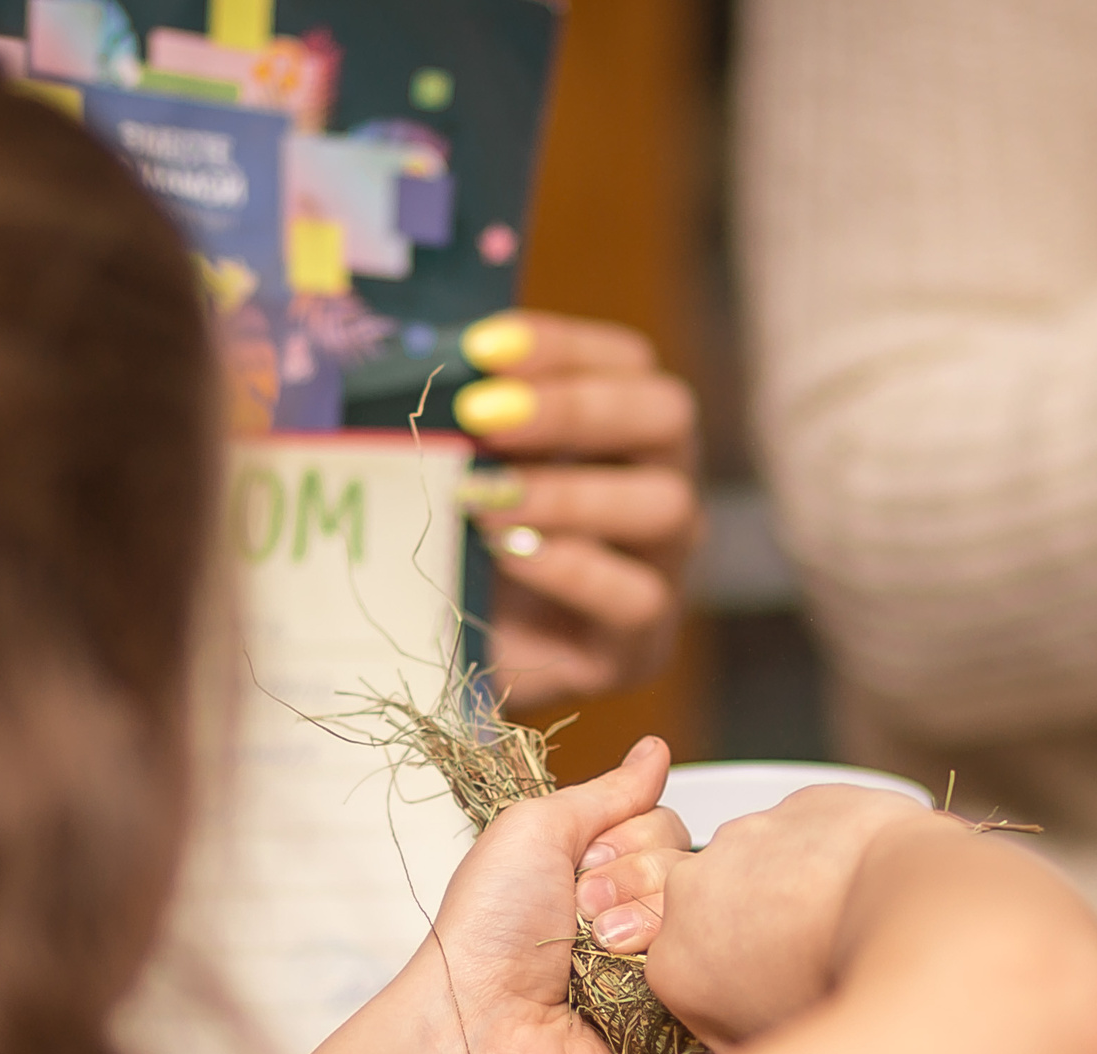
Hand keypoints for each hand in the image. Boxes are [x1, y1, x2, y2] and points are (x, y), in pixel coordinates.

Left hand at [201, 737, 678, 1053]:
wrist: (481, 1031)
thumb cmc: (489, 931)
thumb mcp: (534, 830)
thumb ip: (605, 792)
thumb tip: (654, 751)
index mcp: (593, 872)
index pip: (663, 825)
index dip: (631, 837)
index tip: (583, 863)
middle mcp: (628, 917)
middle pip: (690, 866)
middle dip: (637, 879)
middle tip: (584, 914)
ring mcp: (652, 970)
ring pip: (702, 917)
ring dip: (648, 925)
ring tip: (598, 953)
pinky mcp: (671, 1019)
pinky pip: (710, 976)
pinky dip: (674, 972)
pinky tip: (633, 985)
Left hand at [450, 312, 699, 709]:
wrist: (445, 664)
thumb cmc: (453, 549)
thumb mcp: (455, 471)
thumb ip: (457, 419)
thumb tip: (428, 359)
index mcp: (625, 430)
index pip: (627, 361)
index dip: (562, 345)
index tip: (482, 348)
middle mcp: (661, 486)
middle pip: (668, 417)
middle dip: (575, 407)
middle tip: (484, 414)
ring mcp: (662, 567)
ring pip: (667, 507)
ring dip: (570, 493)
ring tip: (485, 500)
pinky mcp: (639, 643)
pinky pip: (637, 597)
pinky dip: (571, 569)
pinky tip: (508, 556)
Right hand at [638, 786, 933, 1047]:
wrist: (922, 918)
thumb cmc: (851, 989)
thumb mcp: (778, 1049)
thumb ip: (741, 1045)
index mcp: (676, 963)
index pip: (687, 989)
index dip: (730, 1009)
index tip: (770, 1017)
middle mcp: (694, 890)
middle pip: (715, 920)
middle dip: (751, 939)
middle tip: (810, 967)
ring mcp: (748, 835)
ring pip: (759, 867)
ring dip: (790, 891)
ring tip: (847, 924)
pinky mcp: (801, 801)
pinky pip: (810, 832)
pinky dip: (833, 854)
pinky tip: (869, 887)